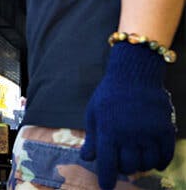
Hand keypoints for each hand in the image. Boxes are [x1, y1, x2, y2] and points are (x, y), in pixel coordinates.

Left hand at [80, 42, 175, 188]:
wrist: (135, 74)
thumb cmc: (109, 95)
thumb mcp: (94, 113)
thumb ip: (93, 137)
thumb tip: (87, 158)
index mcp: (108, 131)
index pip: (107, 164)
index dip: (106, 179)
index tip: (106, 187)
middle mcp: (129, 135)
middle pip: (128, 167)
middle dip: (123, 168)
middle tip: (121, 162)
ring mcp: (148, 133)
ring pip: (147, 164)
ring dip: (141, 165)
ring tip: (136, 158)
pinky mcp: (165, 130)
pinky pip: (165, 156)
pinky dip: (159, 162)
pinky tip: (154, 161)